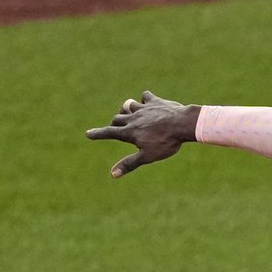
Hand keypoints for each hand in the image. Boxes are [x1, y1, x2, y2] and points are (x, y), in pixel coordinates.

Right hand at [85, 91, 199, 177]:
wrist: (183, 124)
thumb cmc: (166, 142)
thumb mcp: (148, 156)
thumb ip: (130, 163)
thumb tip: (112, 174)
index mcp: (130, 132)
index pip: (109, 133)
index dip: (98, 134)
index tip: (88, 133)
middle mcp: (133, 118)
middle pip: (117, 119)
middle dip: (114, 123)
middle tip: (115, 128)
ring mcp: (144, 108)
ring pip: (128, 105)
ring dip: (126, 110)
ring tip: (129, 115)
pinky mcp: (155, 101)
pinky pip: (145, 96)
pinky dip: (144, 99)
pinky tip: (147, 102)